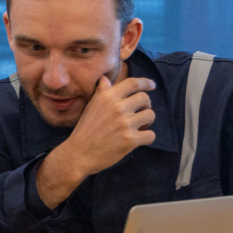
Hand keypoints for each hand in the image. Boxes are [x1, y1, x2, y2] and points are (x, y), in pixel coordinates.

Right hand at [37, 77, 155, 207]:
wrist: (79, 153)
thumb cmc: (85, 130)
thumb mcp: (91, 106)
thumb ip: (101, 92)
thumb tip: (105, 78)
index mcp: (108, 97)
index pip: (132, 83)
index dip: (145, 83)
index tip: (152, 85)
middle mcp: (118, 107)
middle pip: (145, 98)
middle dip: (145, 105)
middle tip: (139, 113)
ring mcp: (125, 124)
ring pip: (150, 115)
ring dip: (147, 122)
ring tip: (139, 126)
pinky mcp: (131, 140)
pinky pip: (151, 135)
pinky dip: (147, 137)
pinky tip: (138, 139)